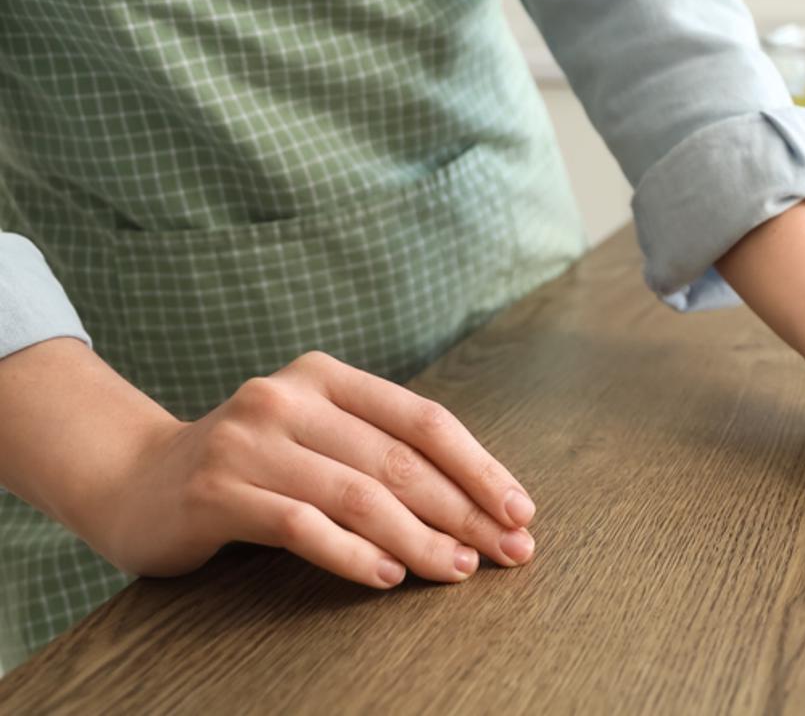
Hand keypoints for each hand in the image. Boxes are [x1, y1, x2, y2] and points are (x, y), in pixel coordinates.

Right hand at [92, 351, 535, 587]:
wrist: (135, 480)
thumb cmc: (253, 465)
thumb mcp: (318, 438)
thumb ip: (382, 454)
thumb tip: (482, 504)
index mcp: (328, 377)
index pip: (423, 420)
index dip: (478, 468)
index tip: (520, 511)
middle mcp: (289, 397)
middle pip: (398, 460)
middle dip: (462, 511)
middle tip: (506, 552)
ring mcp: (250, 441)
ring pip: (357, 494)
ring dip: (418, 539)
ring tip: (457, 570)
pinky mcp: (218, 490)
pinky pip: (302, 526)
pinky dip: (352, 554)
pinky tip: (388, 577)